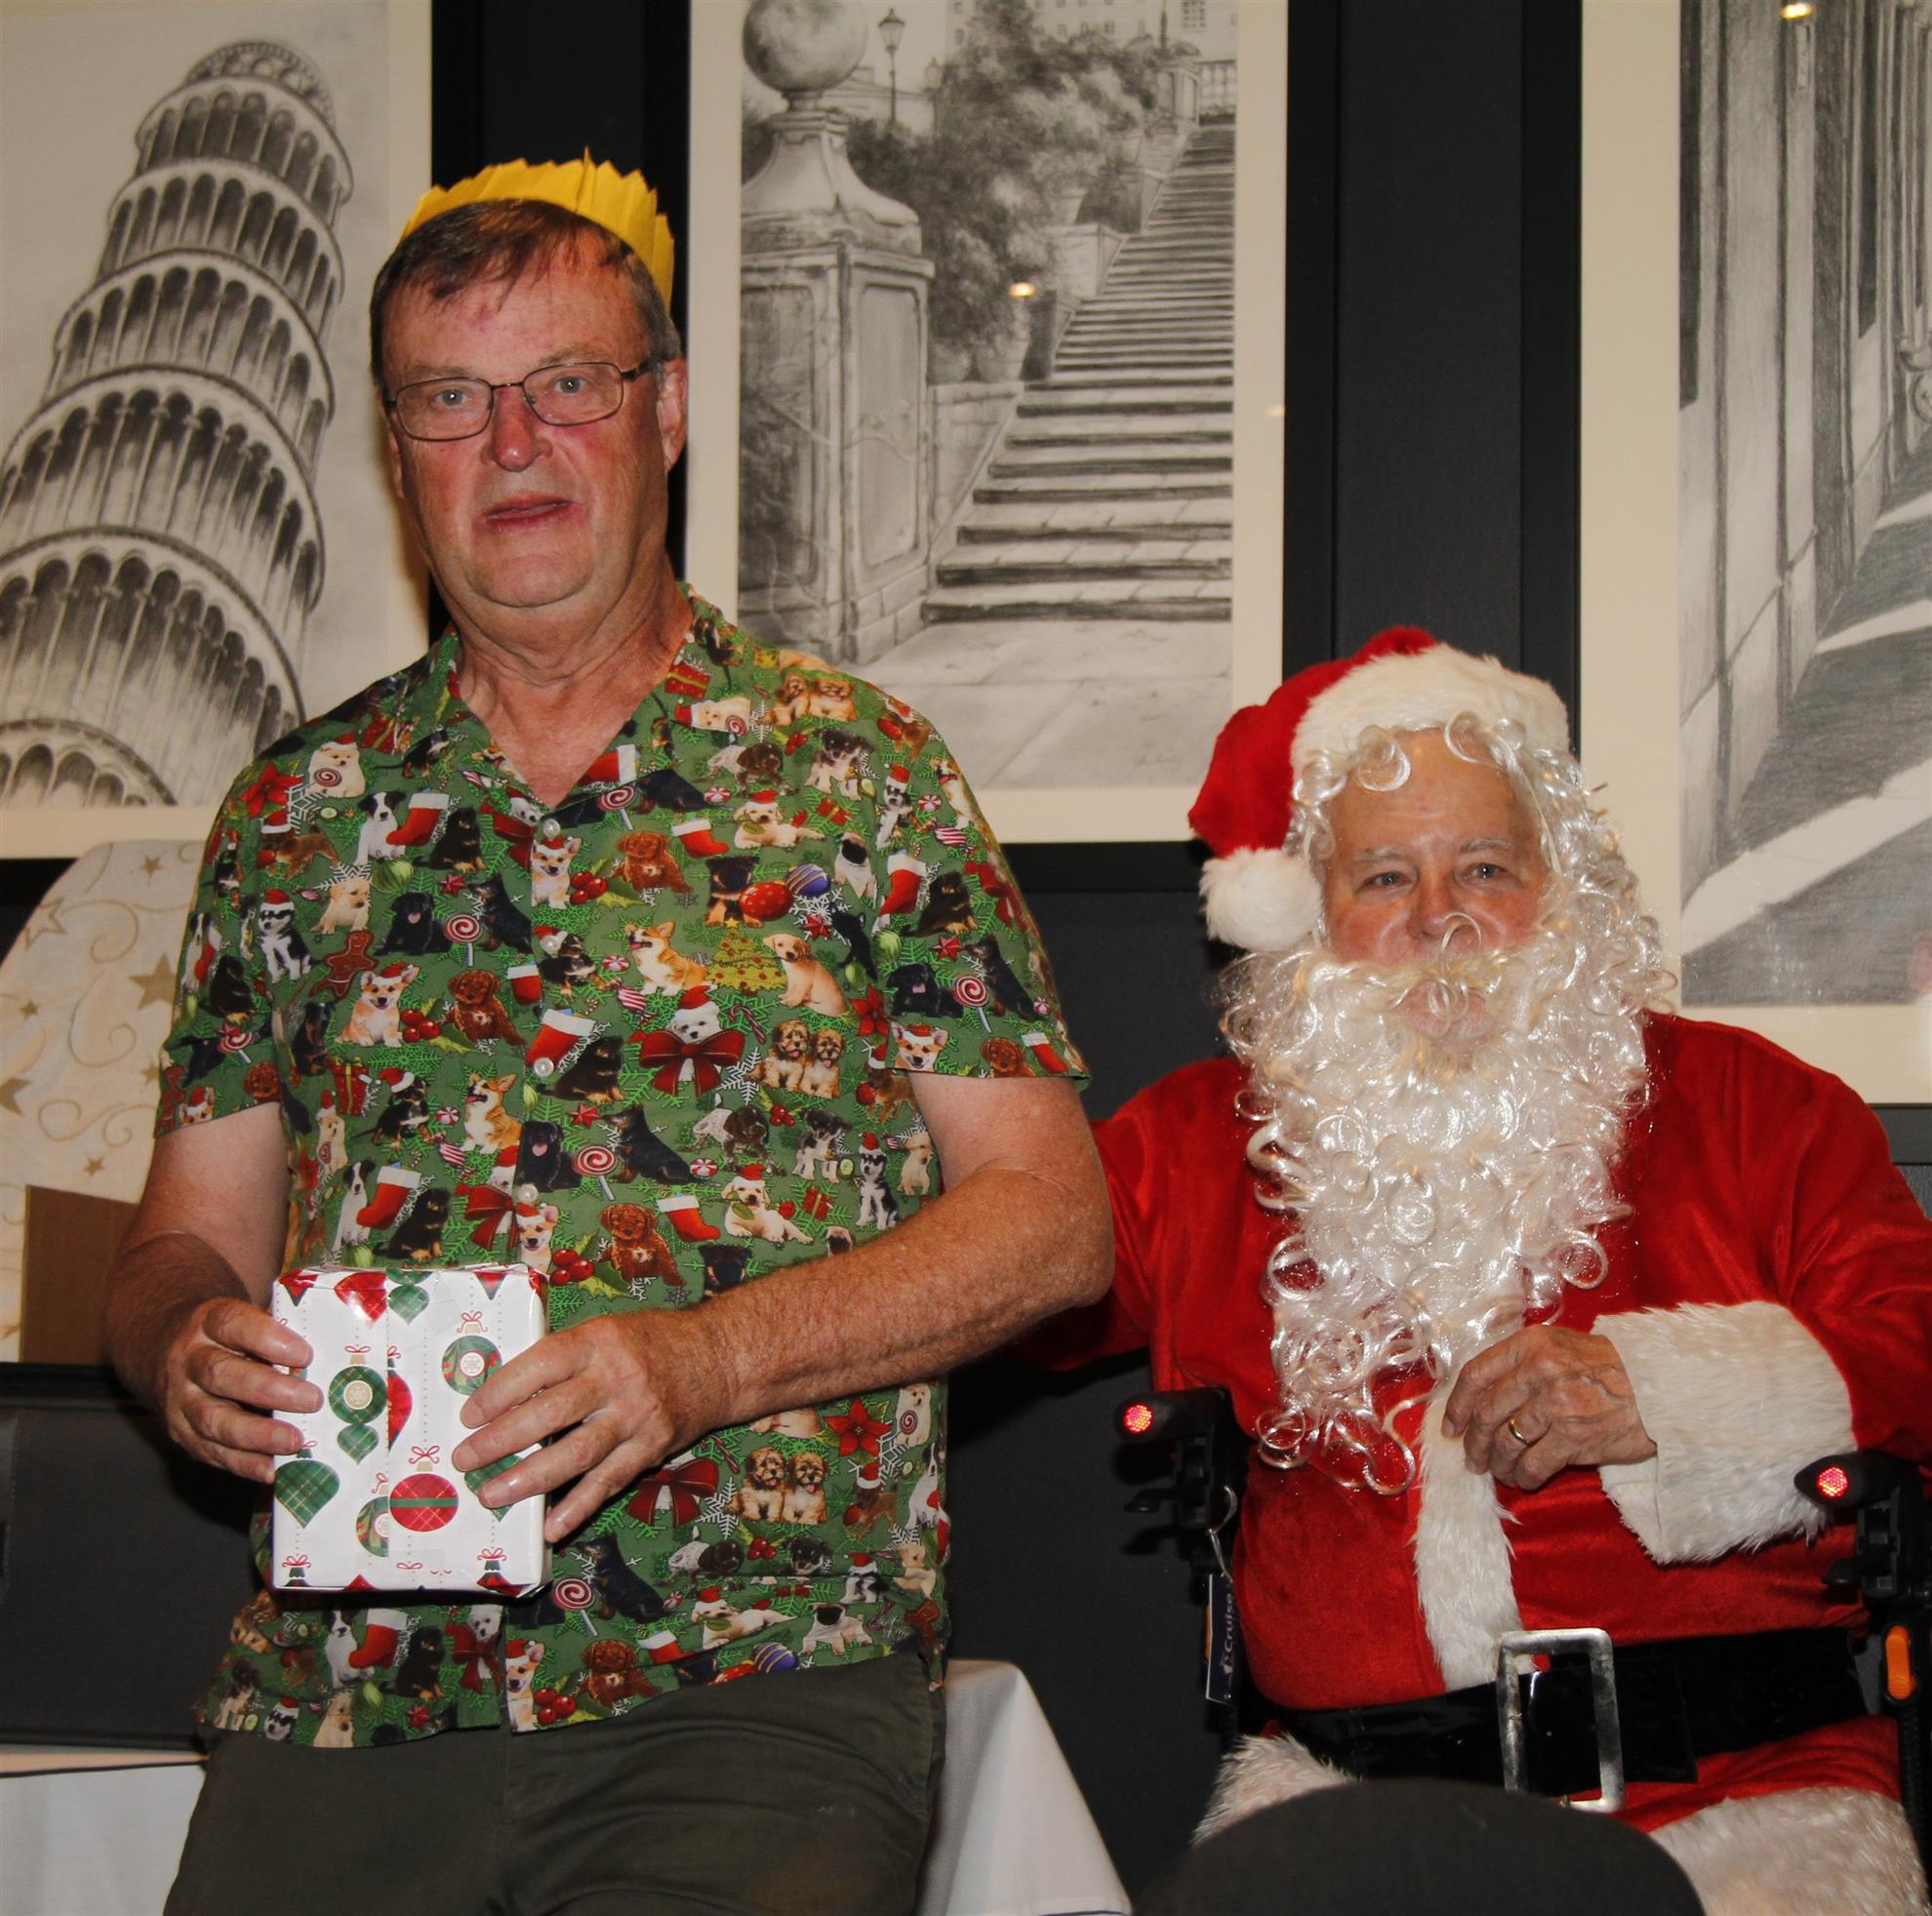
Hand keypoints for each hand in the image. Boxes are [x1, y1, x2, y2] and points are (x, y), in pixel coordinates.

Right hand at [159, 1298, 318, 1483]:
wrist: (172, 1351)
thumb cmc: (233, 1336)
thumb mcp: (250, 1319)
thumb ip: (284, 1330)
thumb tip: (337, 1349)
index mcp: (209, 1322)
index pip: (233, 1325)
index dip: (268, 1338)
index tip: (304, 1354)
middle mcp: (189, 1360)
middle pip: (221, 1375)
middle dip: (269, 1390)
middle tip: (312, 1400)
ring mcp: (180, 1400)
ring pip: (213, 1419)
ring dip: (257, 1435)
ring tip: (295, 1441)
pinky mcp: (182, 1434)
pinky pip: (211, 1452)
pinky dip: (243, 1464)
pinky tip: (273, 1469)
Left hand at [451, 1308, 730, 1542]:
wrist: (719, 1359)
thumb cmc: (651, 1342)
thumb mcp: (607, 1332)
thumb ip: (564, 1358)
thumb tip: (503, 1396)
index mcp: (598, 1341)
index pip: (540, 1365)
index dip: (500, 1391)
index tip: (470, 1414)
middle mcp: (617, 1379)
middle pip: (551, 1413)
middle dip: (500, 1439)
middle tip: (465, 1458)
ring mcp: (636, 1417)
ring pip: (576, 1454)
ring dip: (529, 1479)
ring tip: (491, 1494)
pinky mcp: (651, 1447)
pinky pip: (609, 1482)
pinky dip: (578, 1507)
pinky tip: (550, 1527)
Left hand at [1441, 1324, 1655, 1489]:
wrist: (1659, 1389)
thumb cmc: (1609, 1370)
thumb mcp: (1561, 1348)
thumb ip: (1522, 1363)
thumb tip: (1481, 1398)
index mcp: (1530, 1345)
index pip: (1475, 1374)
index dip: (1457, 1406)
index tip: (1451, 1427)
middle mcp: (1538, 1371)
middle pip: (1486, 1414)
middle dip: (1474, 1443)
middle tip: (1473, 1460)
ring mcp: (1555, 1405)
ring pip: (1506, 1443)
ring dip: (1497, 1464)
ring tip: (1499, 1472)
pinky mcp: (1574, 1438)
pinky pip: (1533, 1465)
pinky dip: (1523, 1477)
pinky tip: (1524, 1479)